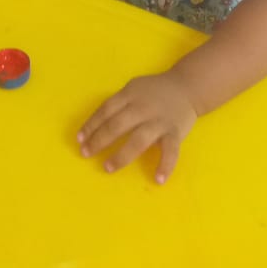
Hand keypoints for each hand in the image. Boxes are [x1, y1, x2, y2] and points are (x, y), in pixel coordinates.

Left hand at [77, 72, 197, 182]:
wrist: (187, 88)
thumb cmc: (154, 91)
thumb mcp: (134, 88)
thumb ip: (119, 103)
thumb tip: (96, 124)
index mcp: (131, 95)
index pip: (106, 110)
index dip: (91, 125)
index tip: (79, 139)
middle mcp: (143, 108)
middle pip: (117, 125)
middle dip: (99, 140)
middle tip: (86, 153)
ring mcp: (159, 121)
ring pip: (139, 139)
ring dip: (122, 155)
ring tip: (108, 167)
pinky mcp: (175, 132)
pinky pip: (170, 151)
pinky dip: (165, 165)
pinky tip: (158, 179)